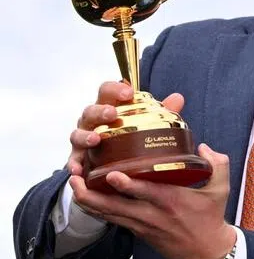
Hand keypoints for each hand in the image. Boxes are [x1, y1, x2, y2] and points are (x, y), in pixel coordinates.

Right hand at [67, 82, 186, 175]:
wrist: (110, 161)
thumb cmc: (129, 135)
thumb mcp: (145, 123)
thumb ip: (161, 112)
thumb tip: (178, 98)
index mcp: (108, 107)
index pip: (107, 91)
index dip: (115, 89)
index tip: (129, 93)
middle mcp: (92, 121)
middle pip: (90, 111)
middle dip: (101, 111)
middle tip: (112, 114)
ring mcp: (82, 139)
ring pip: (77, 133)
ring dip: (85, 136)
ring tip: (96, 140)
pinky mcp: (77, 158)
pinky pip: (72, 160)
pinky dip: (73, 164)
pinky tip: (77, 169)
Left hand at [69, 144, 234, 258]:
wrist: (207, 252)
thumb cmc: (212, 218)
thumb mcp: (221, 189)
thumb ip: (216, 163)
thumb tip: (203, 146)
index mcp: (172, 200)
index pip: (145, 192)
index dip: (126, 185)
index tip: (110, 174)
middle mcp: (152, 213)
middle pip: (114, 205)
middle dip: (91, 192)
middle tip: (74, 175)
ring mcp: (141, 224)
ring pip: (107, 213)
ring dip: (87, 199)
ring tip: (72, 182)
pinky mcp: (137, 231)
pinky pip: (111, 219)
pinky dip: (96, 208)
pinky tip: (84, 197)